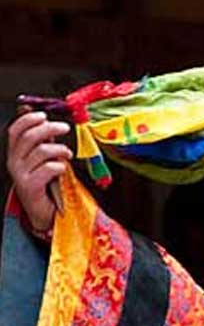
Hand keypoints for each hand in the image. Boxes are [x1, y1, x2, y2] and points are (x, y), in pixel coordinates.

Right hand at [6, 112, 72, 231]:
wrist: (43, 209)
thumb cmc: (45, 181)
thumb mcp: (43, 157)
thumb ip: (44, 140)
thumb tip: (46, 120)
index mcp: (16, 153)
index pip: (15, 131)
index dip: (28, 119)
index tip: (44, 116)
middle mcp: (14, 163)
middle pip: (29, 137)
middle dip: (49, 128)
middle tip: (65, 128)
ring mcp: (21, 175)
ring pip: (41, 151)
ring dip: (60, 149)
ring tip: (67, 153)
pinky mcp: (30, 187)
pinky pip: (48, 169)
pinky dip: (60, 166)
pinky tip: (62, 169)